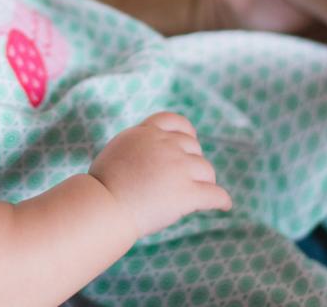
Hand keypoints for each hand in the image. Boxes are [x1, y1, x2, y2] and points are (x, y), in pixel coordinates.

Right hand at [88, 112, 231, 237]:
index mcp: (146, 133)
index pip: (175, 121)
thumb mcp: (118, 150)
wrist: (104, 205)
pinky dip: (221, 200)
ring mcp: (179, 168)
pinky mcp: (187, 192)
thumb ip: (138, 146)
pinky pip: (215, 195)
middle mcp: (166, 145)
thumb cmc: (102, 186)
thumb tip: (149, 154)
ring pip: (206, 171)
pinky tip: (224, 206)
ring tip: (201, 194)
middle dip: (192, 162)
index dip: (186, 133)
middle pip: (194, 148)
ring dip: (205, 182)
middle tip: (187, 179)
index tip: (189, 143)